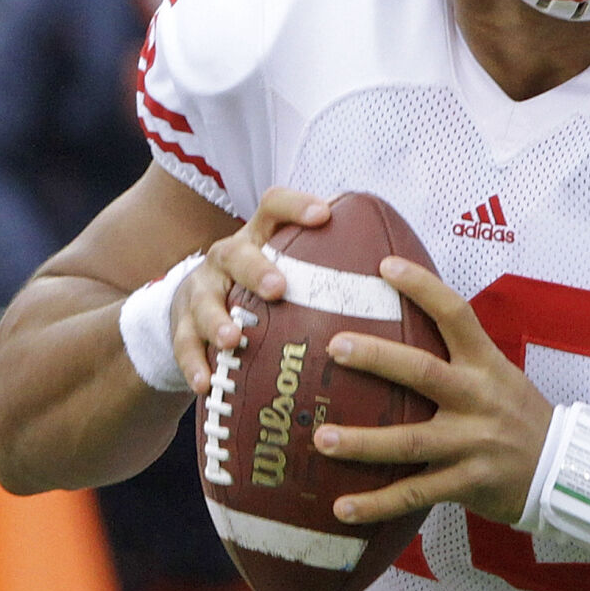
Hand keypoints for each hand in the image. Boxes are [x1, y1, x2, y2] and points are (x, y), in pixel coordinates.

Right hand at [170, 186, 330, 393]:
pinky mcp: (179, 326)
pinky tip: (207, 384)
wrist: (195, 312)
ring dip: (218, 319)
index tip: (325, 215)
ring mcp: (201, 291)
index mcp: (260, 238)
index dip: (298, 206)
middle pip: (237, 253)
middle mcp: (227, 258)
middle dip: (257, 268)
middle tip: (279, 288)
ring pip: (204, 300)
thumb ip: (334, 272)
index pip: (275, 207)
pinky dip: (195, 364)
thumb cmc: (264, 293)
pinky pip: (184, 345)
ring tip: (234, 340)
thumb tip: (410, 280)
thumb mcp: (293, 272)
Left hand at [314, 257, 553, 526]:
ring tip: (321, 438)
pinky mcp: (468, 482)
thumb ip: (456, 357)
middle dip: (377, 358)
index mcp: (485, 364)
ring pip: (411, 441)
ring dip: (363, 442)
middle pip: (423, 372)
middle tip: (334, 346)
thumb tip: (396, 329)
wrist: (562, 470)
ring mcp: (473, 442)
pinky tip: (342, 508)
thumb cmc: (517, 417)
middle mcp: (478, 399)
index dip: (422, 287)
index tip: (384, 266)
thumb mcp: (498, 376)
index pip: (456, 314)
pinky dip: (377, 503)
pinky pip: (416, 493)